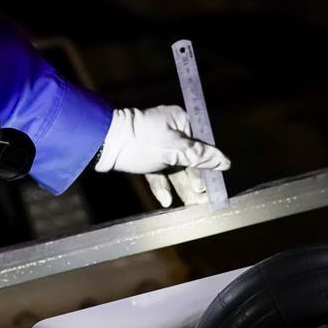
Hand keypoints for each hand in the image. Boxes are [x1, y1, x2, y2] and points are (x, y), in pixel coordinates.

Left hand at [94, 106, 230, 206]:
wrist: (102, 144)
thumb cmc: (141, 142)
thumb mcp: (175, 150)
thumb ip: (201, 156)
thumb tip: (225, 161)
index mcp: (181, 122)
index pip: (201, 146)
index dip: (208, 168)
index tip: (214, 186)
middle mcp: (171, 131)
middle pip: (189, 160)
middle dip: (195, 182)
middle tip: (203, 202)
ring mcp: (156, 144)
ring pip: (174, 169)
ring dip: (181, 188)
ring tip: (191, 206)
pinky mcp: (144, 156)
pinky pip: (158, 172)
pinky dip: (162, 186)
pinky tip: (166, 201)